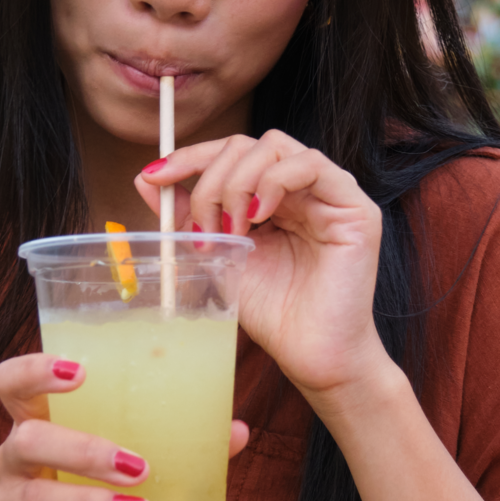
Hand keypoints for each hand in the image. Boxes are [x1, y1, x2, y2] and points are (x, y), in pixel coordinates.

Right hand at [0, 353, 249, 500]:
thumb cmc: (104, 484)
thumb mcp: (138, 457)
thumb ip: (182, 442)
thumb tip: (236, 430)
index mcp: (38, 418)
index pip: (12, 382)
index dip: (35, 370)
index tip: (81, 372)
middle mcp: (14, 456)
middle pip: (28, 439)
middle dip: (83, 450)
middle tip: (137, 465)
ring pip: (33, 496)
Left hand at [135, 130, 388, 402]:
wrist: (310, 355)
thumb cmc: (272, 311)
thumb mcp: (217, 255)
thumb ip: (188, 216)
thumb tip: (145, 179)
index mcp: (272, 194)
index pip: (230, 153)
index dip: (191, 157)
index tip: (153, 175)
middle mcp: (301, 187)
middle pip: (247, 145)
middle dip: (211, 180)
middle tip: (203, 228)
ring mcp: (330, 192)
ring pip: (275, 146)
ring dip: (238, 183)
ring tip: (232, 229)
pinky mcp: (354, 206)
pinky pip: (312, 164)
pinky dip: (274, 181)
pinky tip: (260, 215)